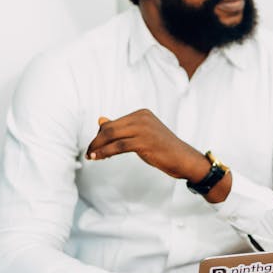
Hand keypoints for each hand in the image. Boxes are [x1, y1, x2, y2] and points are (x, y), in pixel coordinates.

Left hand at [86, 110, 208, 181]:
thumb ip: (122, 128)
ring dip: (98, 147)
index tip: (95, 147)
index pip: (114, 123)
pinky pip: (118, 146)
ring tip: (91, 156)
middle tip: (89, 152)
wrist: (184, 159)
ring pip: (111, 135)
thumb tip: (100, 120)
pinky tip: (98, 157)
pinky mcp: (144, 142)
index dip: (101, 135)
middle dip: (96, 140)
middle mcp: (142, 118)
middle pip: (110, 128)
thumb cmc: (163, 148)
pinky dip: (105, 152)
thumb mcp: (141, 135)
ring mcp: (143, 129)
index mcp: (141, 114)